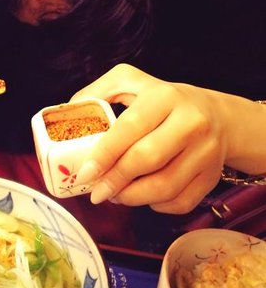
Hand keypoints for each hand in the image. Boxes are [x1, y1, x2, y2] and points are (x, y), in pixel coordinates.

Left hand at [71, 64, 227, 213]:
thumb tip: (70, 111)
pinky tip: (142, 196)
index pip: (130, 128)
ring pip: (164, 186)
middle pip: (147, 160)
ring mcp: (206, 151)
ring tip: (115, 195)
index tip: (85, 173)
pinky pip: (180, 201)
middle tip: (96, 192)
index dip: (105, 154)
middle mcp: (191, 122)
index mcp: (165, 97)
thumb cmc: (163, 100)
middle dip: (115, 180)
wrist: (217, 116)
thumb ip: (98, 91)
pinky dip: (155, 205)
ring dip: (132, 197)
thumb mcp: (130, 82)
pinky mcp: (212, 176)